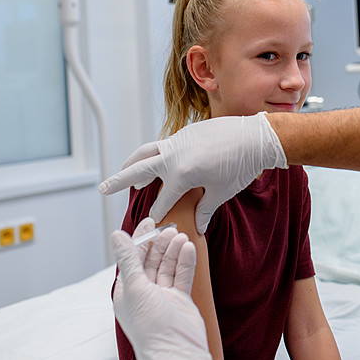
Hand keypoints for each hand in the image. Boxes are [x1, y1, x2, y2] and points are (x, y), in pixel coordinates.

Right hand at [99, 112, 286, 232]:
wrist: (256, 137)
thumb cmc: (240, 167)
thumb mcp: (221, 192)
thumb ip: (205, 210)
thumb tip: (199, 228)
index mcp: (181, 175)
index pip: (162, 200)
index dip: (157, 215)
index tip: (151, 227)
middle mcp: (174, 156)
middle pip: (138, 170)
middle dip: (120, 181)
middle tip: (103, 189)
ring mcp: (178, 141)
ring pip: (147, 151)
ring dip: (133, 163)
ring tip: (124, 173)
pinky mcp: (186, 132)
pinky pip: (164, 144)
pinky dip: (155, 154)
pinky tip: (156, 162)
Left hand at [111, 218, 211, 359]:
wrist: (176, 349)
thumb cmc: (150, 326)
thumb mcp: (134, 287)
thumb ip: (128, 260)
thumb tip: (116, 236)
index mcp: (127, 290)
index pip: (132, 258)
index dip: (140, 238)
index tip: (149, 221)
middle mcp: (144, 291)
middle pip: (152, 260)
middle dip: (160, 243)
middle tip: (169, 228)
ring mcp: (163, 295)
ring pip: (168, 266)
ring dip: (174, 251)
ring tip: (181, 236)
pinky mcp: (180, 298)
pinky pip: (182, 275)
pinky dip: (185, 261)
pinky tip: (189, 248)